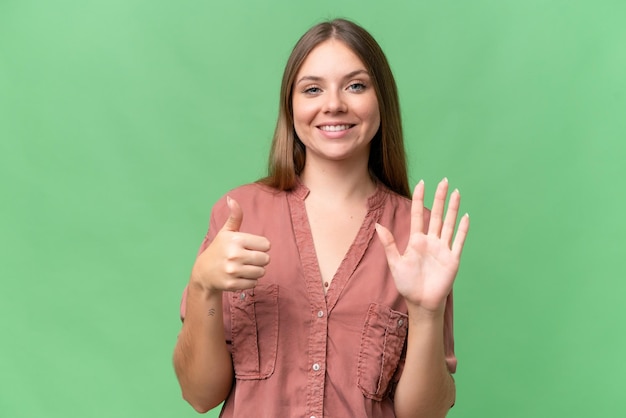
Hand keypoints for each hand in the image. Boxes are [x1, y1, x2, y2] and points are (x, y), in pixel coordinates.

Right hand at [190, 196, 270, 291]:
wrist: (203, 273)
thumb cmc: (219, 249)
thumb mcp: (226, 232)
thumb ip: (235, 217)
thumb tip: (231, 199)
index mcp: (236, 240)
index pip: (266, 244)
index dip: (261, 246)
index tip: (251, 247)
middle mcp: (234, 255)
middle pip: (266, 259)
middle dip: (260, 260)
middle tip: (248, 258)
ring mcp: (233, 271)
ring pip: (261, 272)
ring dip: (256, 271)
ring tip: (244, 267)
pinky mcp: (232, 284)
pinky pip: (254, 283)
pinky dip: (249, 281)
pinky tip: (239, 276)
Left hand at [375, 179, 468, 313]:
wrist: (421, 302)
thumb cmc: (407, 284)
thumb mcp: (395, 262)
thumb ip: (389, 243)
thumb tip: (378, 224)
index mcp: (416, 240)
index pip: (418, 214)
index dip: (420, 199)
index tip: (422, 183)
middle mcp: (431, 241)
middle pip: (437, 215)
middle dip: (440, 198)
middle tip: (444, 180)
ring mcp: (443, 249)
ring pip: (449, 224)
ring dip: (453, 209)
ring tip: (457, 193)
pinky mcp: (452, 259)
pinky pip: (458, 241)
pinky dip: (462, 229)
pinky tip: (465, 216)